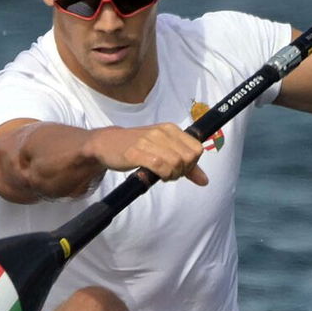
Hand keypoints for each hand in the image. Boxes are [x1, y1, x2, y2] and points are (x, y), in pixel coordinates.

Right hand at [87, 123, 208, 185]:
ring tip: (161, 174)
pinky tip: (155, 174)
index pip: (197, 149)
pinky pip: (160, 165)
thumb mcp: (164, 151)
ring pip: (176, 162)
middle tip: (170, 174)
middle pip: (189, 158)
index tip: (180, 169)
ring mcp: (149, 141)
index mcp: (171, 129)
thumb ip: (186, 165)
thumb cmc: (138, 148)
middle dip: (182, 171)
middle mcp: (162, 132)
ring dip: (171, 174)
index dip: (192, 164)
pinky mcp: (136, 152)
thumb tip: (205, 181)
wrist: (106, 144)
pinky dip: (162, 174)